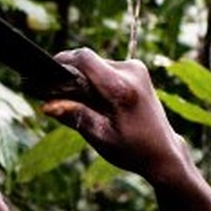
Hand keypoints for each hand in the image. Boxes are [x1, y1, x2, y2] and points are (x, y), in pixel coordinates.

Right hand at [41, 49, 192, 187]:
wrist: (163, 151)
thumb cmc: (132, 149)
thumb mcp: (100, 138)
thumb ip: (74, 116)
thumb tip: (46, 104)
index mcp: (121, 89)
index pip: (85, 58)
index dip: (62, 61)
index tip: (47, 72)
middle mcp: (131, 72)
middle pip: (89, 62)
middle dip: (72, 76)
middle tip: (61, 98)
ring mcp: (137, 68)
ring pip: (97, 64)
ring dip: (85, 79)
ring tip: (85, 105)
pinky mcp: (137, 69)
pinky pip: (106, 68)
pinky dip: (97, 80)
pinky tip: (98, 101)